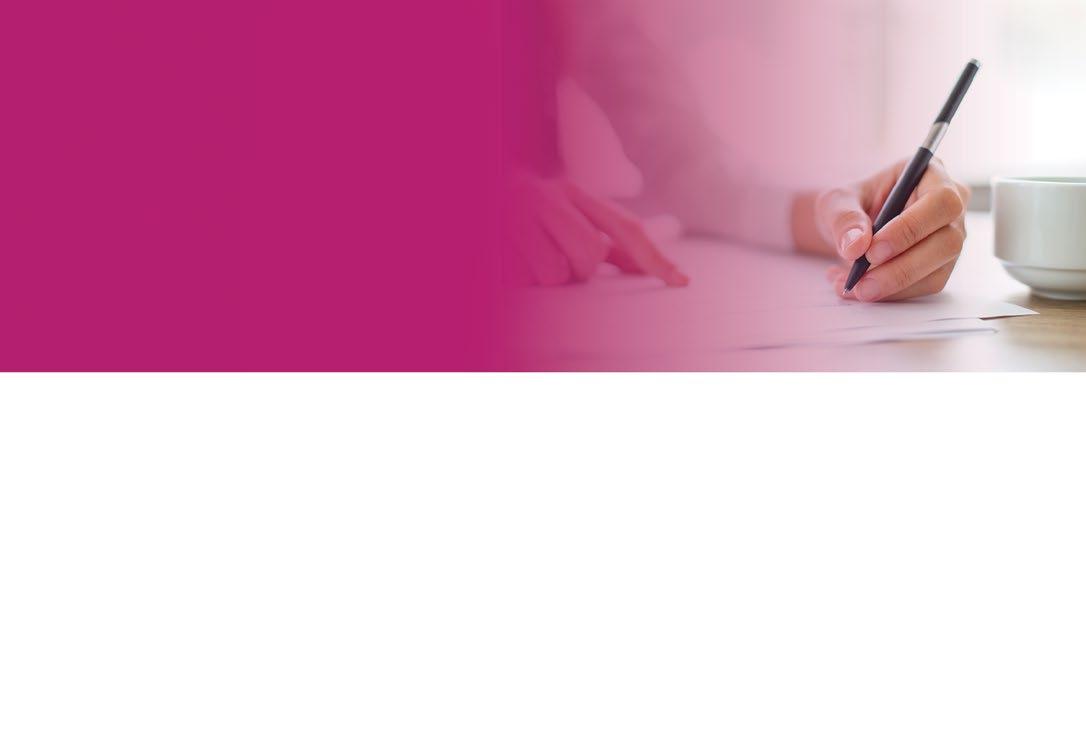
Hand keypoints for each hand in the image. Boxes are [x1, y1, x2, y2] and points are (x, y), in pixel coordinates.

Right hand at [506, 174, 687, 286]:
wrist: (477, 193)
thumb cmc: (527, 215)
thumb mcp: (568, 216)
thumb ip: (607, 241)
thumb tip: (648, 265)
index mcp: (574, 192)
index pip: (625, 227)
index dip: (653, 255)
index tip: (680, 280)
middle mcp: (550, 196)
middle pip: (590, 254)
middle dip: (578, 269)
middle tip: (553, 255)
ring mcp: (520, 213)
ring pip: (556, 273)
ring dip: (545, 275)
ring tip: (527, 255)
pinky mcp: (497, 236)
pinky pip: (523, 278)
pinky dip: (519, 276)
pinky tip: (509, 256)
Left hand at [814, 159, 969, 301]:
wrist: (849, 228)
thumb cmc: (850, 205)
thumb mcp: (836, 202)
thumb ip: (844, 219)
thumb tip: (856, 246)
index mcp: (931, 175)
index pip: (941, 201)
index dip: (910, 228)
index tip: (872, 251)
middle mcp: (950, 207)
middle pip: (947, 241)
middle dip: (902, 267)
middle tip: (862, 282)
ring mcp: (950, 238)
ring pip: (938, 270)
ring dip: (894, 286)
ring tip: (855, 289)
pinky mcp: (941, 265)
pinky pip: (925, 286)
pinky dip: (892, 294)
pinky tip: (861, 291)